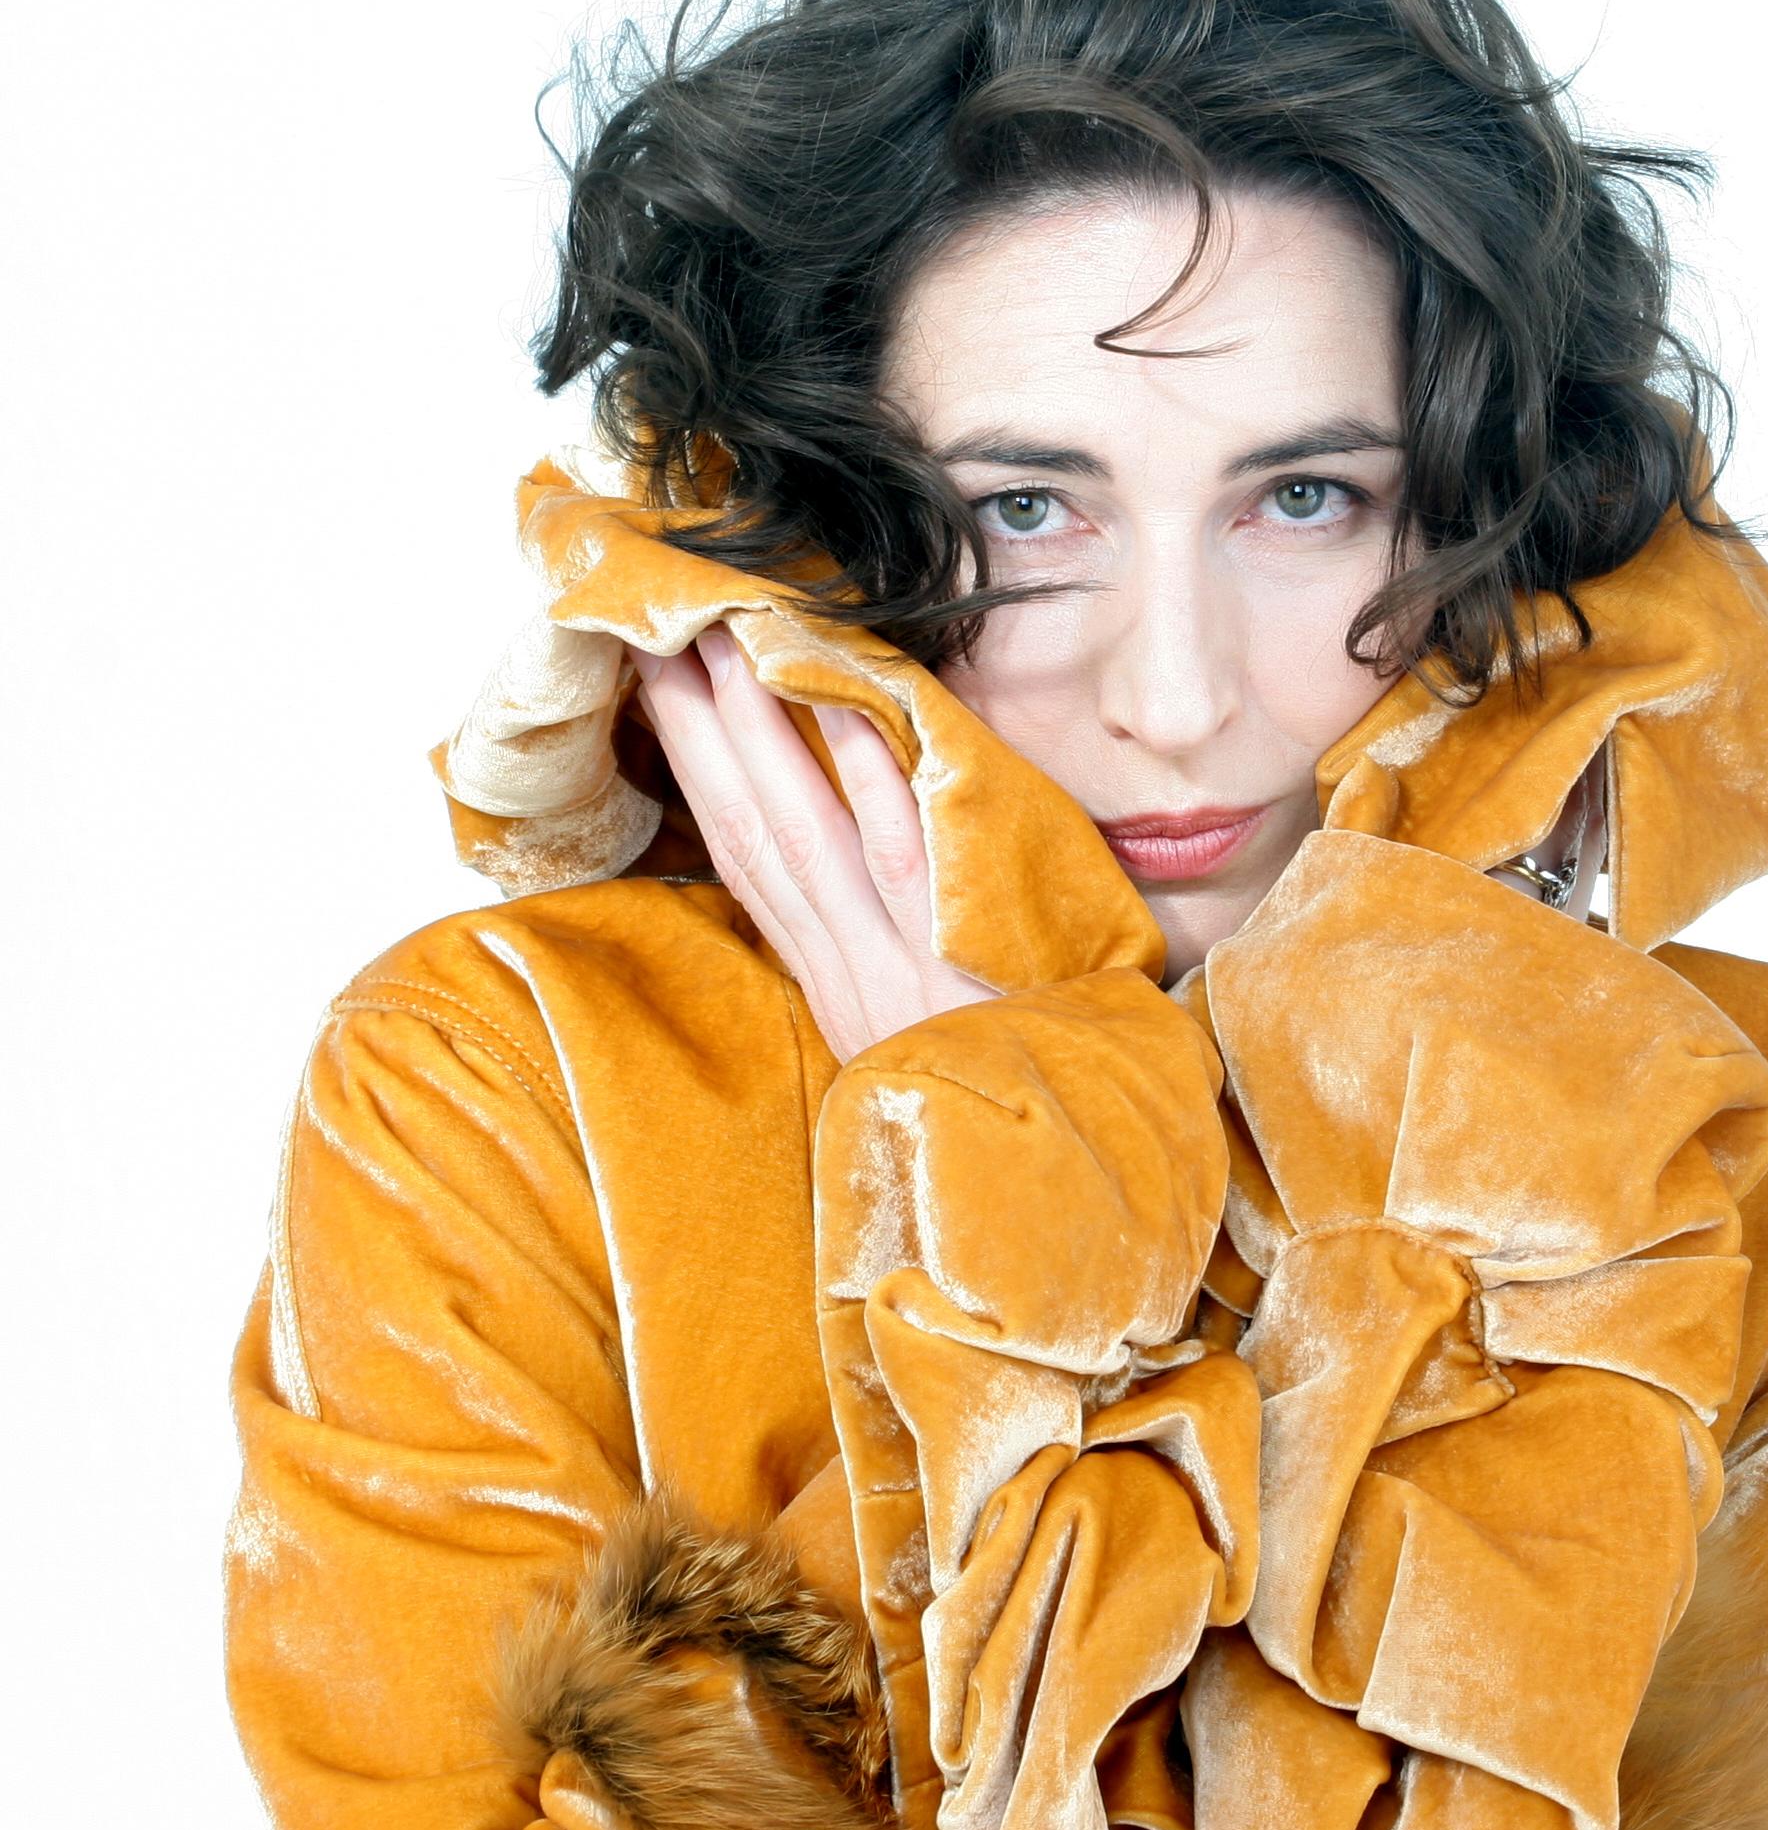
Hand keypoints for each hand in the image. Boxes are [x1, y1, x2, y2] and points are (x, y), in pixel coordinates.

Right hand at [626, 623, 999, 1062]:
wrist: (1048, 1194)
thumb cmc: (989, 1094)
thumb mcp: (903, 1043)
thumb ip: (872, 967)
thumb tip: (841, 884)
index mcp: (833, 984)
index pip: (745, 864)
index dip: (696, 776)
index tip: (656, 695)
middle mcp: (848, 971)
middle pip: (753, 835)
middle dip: (696, 733)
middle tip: (659, 634)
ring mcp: (897, 966)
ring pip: (810, 833)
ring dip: (761, 733)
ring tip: (728, 641)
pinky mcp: (955, 965)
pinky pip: (906, 857)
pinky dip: (873, 779)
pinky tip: (847, 707)